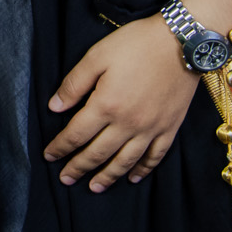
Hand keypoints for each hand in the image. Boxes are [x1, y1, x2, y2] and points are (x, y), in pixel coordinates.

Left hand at [42, 16, 197, 190]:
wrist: (182, 43)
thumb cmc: (136, 44)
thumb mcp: (97, 56)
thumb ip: (74, 84)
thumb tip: (54, 107)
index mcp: (106, 105)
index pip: (76, 134)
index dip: (61, 147)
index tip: (49, 156)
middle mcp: (128, 124)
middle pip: (98, 153)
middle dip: (78, 168)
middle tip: (65, 179)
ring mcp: (151, 129)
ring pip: (125, 162)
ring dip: (107, 177)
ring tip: (94, 188)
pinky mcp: (170, 128)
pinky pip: (154, 157)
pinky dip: (143, 170)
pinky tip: (133, 177)